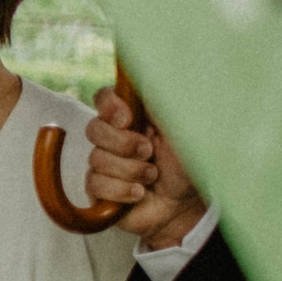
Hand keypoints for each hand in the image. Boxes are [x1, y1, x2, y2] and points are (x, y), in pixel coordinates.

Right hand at [85, 86, 207, 249]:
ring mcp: (104, 163)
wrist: (186, 205)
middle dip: (124, 144)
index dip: (109, 106)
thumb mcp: (180, 127)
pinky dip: (122, 190)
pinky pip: (96, 184)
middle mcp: (115, 137)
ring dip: (131, 170)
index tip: (127, 118)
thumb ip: (159, 101)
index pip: (104, 98)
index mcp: (132, 117)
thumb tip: (139, 74)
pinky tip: (140, 193)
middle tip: (149, 152)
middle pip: (94, 129)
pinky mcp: (99, 189)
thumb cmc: (187, 165)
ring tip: (152, 176)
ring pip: (97, 159)